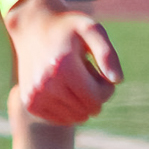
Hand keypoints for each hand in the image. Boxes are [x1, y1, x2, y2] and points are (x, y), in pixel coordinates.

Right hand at [9, 0, 121, 124]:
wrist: (32, 28)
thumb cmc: (67, 28)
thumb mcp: (91, 30)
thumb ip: (107, 53)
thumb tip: (117, 81)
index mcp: (63, 67)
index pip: (98, 98)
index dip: (107, 88)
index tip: (101, 72)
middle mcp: (46, 84)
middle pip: (88, 109)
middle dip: (95, 95)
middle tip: (87, 75)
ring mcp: (35, 96)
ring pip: (75, 117)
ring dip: (82, 101)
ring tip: (74, 80)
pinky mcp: (30, 103)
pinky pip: (61, 119)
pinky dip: (69, 108)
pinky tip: (64, 89)